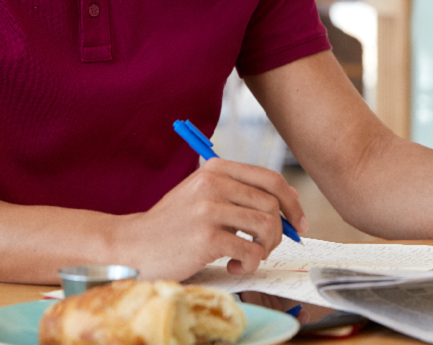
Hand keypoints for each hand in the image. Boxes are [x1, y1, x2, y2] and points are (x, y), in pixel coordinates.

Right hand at [114, 158, 307, 280]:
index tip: (299, 223)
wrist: (133, 245)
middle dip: (279, 231)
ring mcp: (209, 209)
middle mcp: (213, 182)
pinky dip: (250, 262)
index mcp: (216, 168)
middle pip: (273, 204)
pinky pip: (250, 250)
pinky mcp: (206, 237)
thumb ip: (240, 192)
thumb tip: (289, 200)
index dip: (292, 202)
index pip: (271, 178)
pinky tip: (234, 264)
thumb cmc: (173, 224)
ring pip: (266, 227)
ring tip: (248, 255)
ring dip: (265, 248)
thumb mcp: (204, 195)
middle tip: (266, 247)